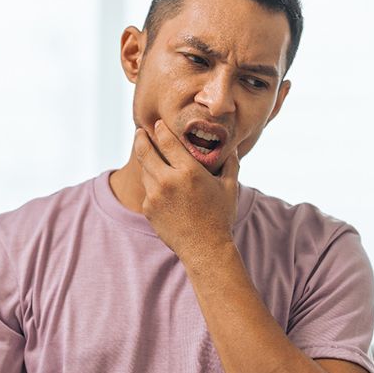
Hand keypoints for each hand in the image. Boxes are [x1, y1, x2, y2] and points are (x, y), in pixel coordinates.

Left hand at [133, 119, 239, 261]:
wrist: (204, 248)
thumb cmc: (219, 217)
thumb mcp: (229, 188)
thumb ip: (231, 164)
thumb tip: (234, 149)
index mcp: (188, 171)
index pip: (167, 141)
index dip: (160, 129)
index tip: (157, 123)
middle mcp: (168, 180)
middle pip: (146, 151)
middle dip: (141, 138)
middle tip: (139, 132)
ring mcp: (155, 195)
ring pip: (144, 170)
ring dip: (146, 162)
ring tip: (150, 156)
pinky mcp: (147, 209)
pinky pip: (147, 190)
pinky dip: (152, 184)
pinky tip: (160, 185)